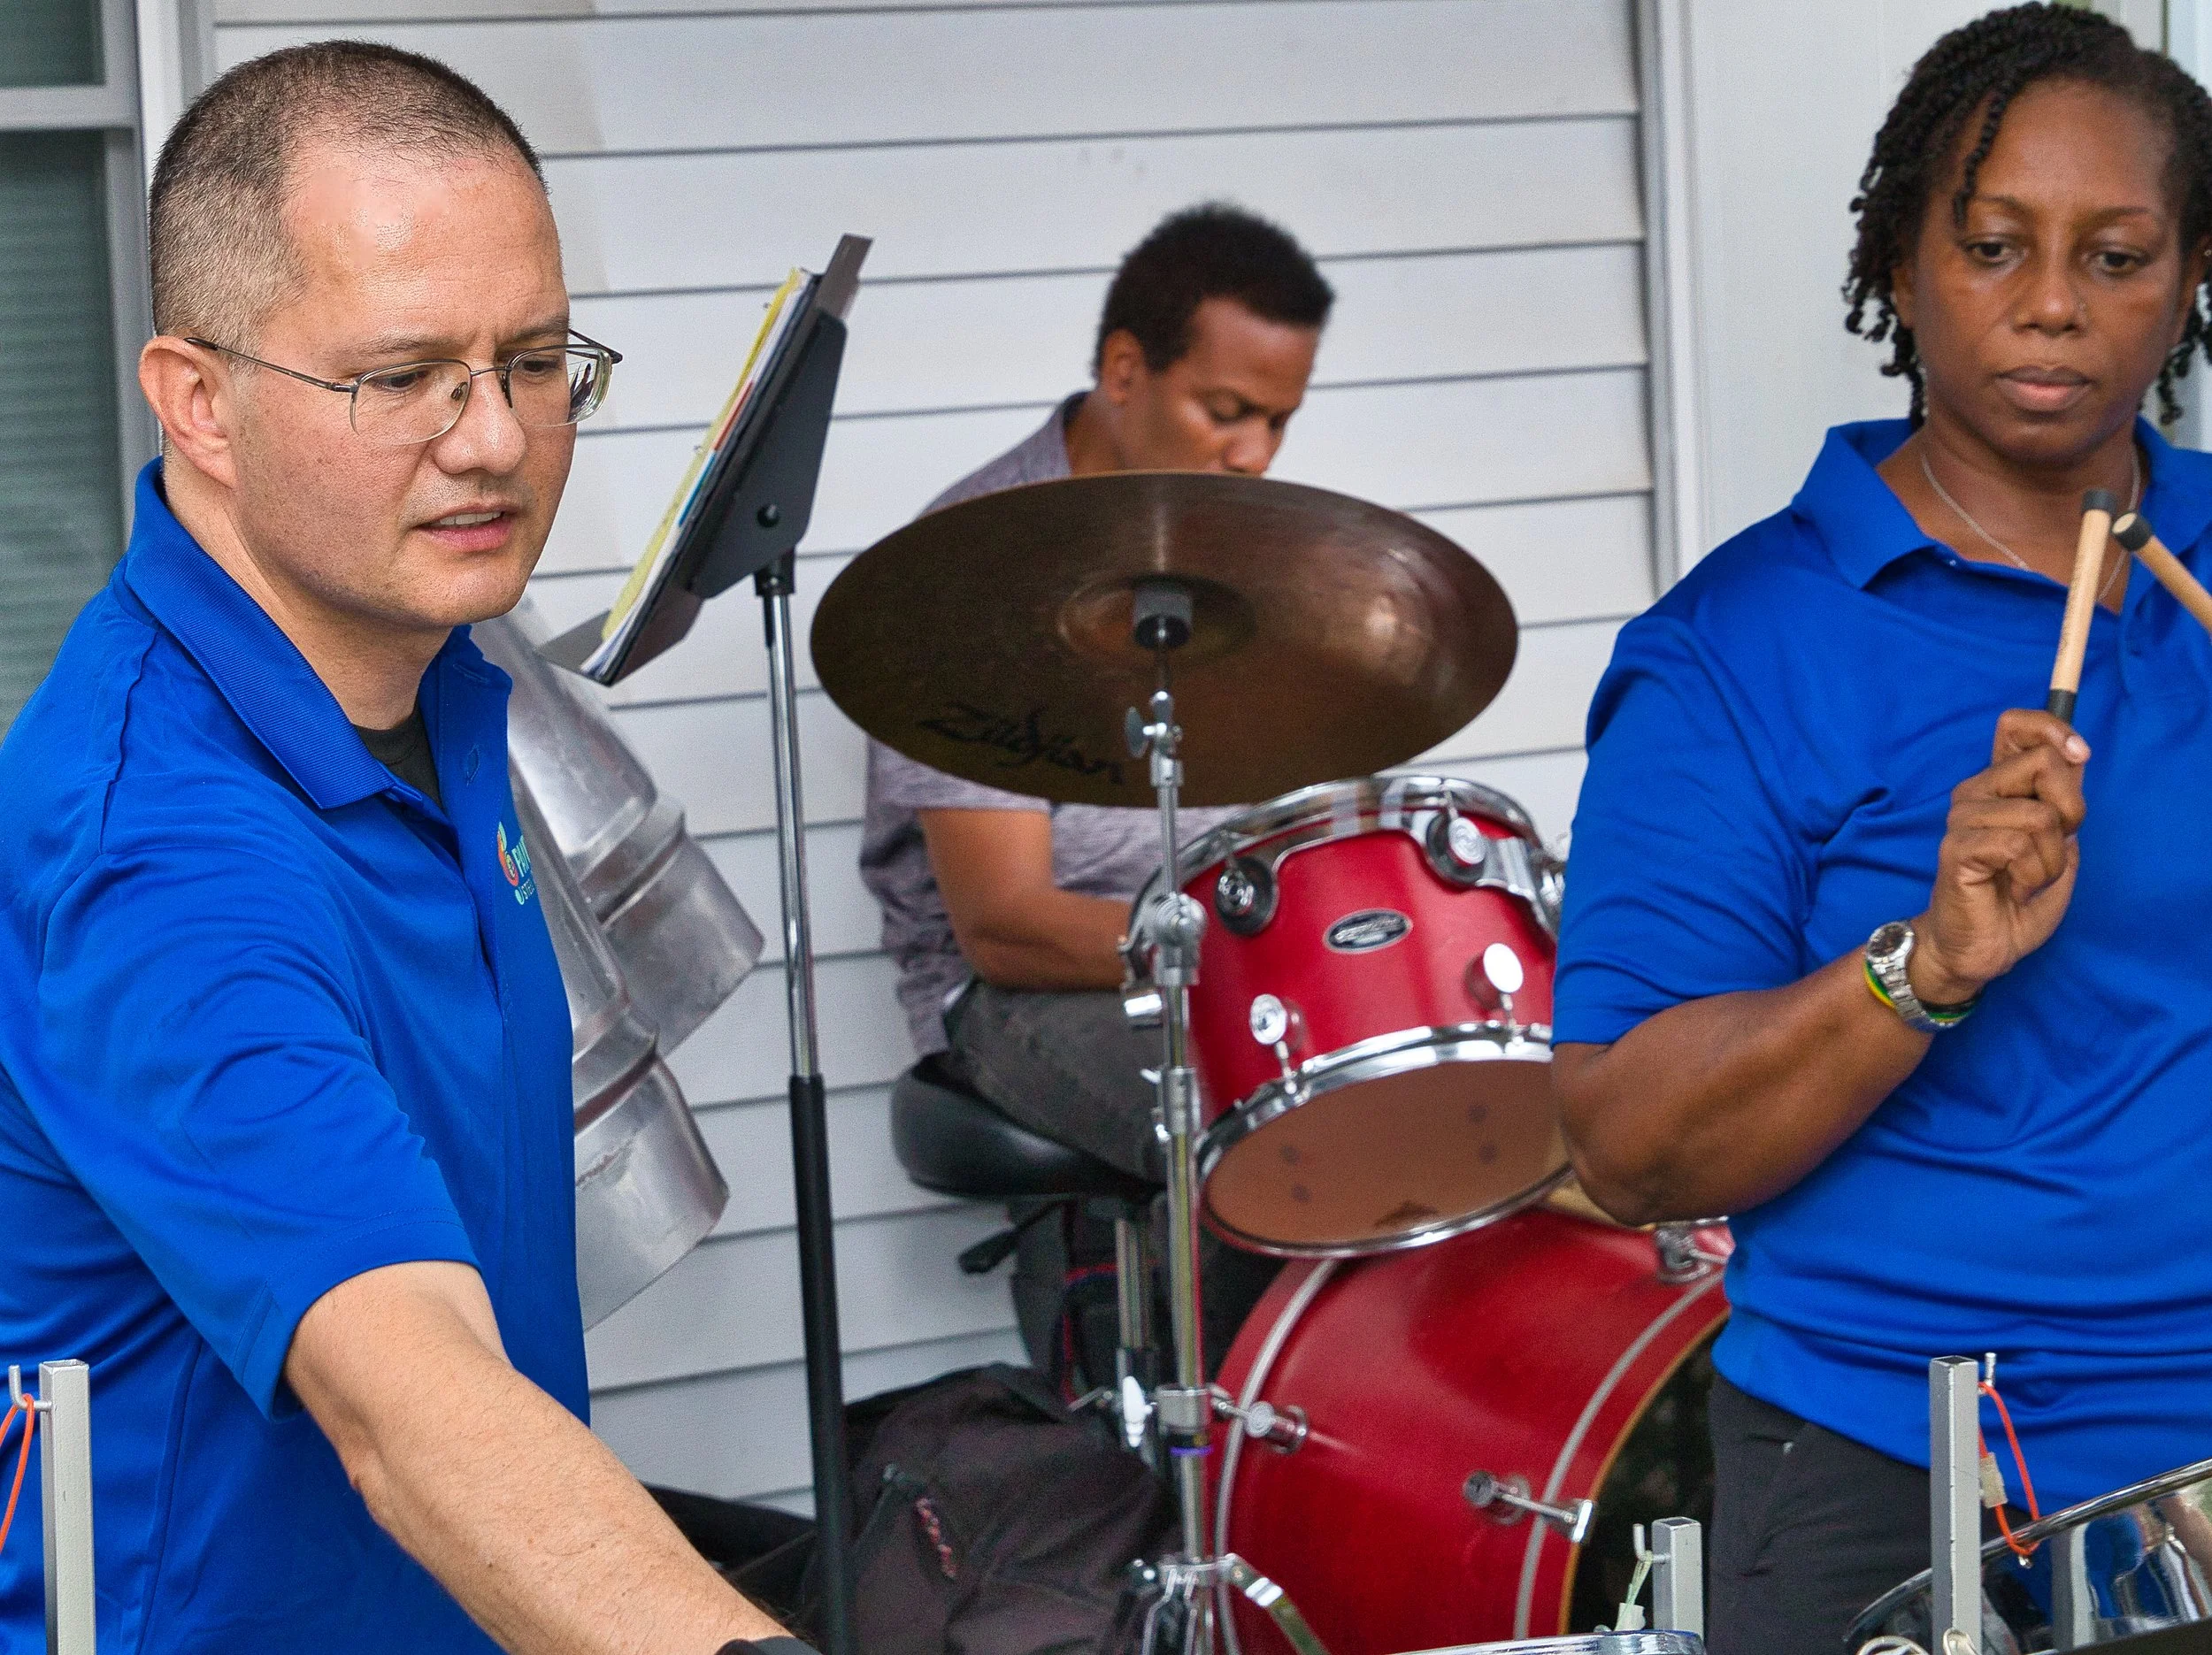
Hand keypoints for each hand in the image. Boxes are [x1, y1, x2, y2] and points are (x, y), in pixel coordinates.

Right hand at [1912, 709, 2088, 1004]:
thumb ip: (2065, 802)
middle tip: (2051, 848)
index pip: (2015, 724)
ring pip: (2039, 813)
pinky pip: (2018, 843)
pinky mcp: (1957, 849)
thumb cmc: (2016, 900)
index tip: (2077, 756)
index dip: (2052, 730)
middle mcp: (1975, 792)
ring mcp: (1962, 819)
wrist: (1981, 949)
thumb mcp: (2058, 844)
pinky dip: (2033, 872)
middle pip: (2042, 763)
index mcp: (1998, 785)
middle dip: (2071, 810)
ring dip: (2051, 857)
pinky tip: (2015, 887)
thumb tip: (2075, 758)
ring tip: (2030, 877)